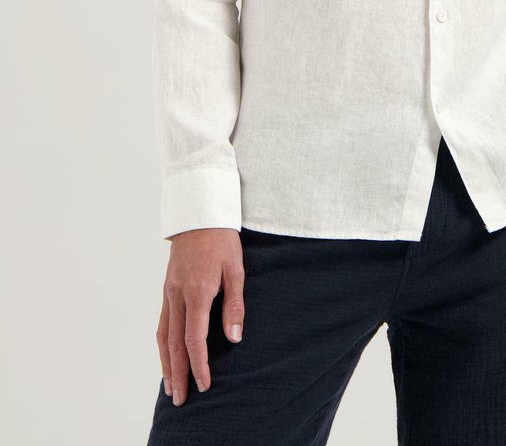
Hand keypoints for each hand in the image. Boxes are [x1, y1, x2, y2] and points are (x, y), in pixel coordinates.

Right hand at [156, 228, 244, 405]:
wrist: (199, 215)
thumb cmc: (222, 240)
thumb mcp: (236, 269)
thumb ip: (234, 305)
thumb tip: (234, 338)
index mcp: (197, 291)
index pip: (195, 338)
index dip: (199, 364)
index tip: (205, 383)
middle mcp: (178, 295)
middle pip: (175, 343)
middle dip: (178, 373)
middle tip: (181, 399)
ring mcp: (169, 292)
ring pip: (163, 335)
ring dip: (166, 363)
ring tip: (170, 386)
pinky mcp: (167, 289)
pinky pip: (162, 323)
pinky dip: (163, 345)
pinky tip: (166, 356)